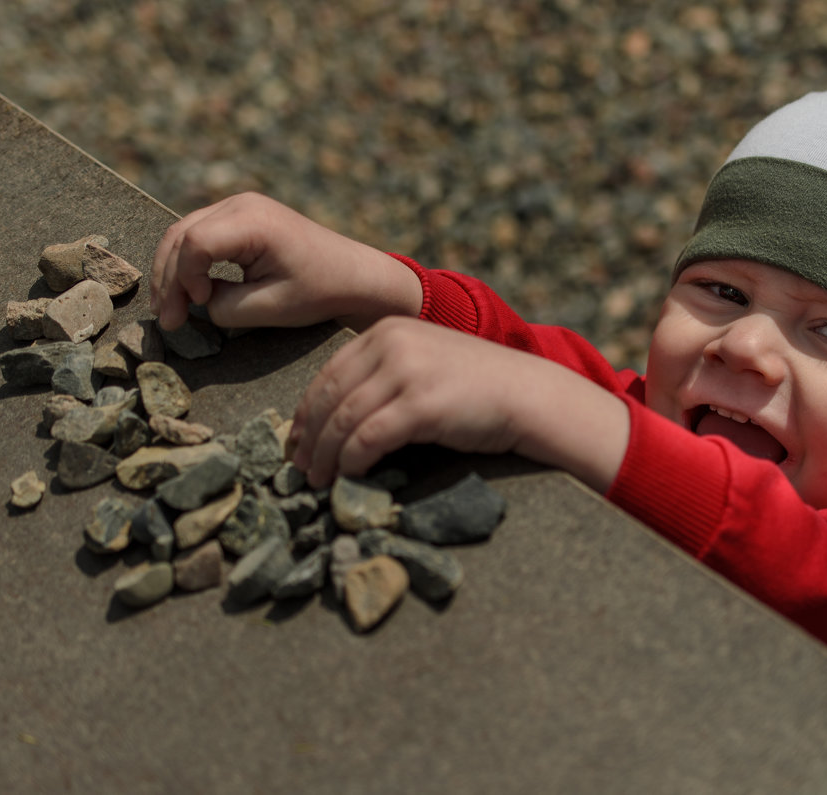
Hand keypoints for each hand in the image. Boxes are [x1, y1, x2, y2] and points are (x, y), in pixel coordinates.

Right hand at [149, 192, 421, 330]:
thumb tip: (196, 302)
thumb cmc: (319, 292)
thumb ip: (224, 307)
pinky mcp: (240, 216)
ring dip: (172, 271)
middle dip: (167, 279)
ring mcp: (239, 205)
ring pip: (184, 232)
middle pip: (181, 234)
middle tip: (166, 321)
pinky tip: (185, 292)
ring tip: (169, 310)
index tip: (200, 306)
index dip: (186, 279)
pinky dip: (187, 263)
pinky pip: (200, 234)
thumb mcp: (270, 308)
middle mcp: (241, 203)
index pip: (194, 244)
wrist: (352, 275)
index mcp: (253, 221)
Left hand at [290, 317, 629, 491]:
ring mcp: (405, 373)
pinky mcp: (419, 406)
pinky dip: (351, 462)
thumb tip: (341, 414)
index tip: (297, 440)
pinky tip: (349, 477)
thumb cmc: (479, 386)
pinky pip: (367, 439)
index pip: (329, 373)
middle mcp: (391, 344)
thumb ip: (385, 373)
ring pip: (342, 420)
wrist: (529, 395)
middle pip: (329, 396)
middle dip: (308, 437)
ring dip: (325, 456)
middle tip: (299, 468)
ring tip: (318, 481)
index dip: (306, 410)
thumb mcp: (425, 361)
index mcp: (387, 331)